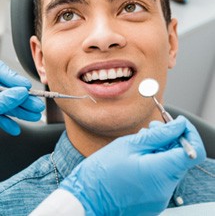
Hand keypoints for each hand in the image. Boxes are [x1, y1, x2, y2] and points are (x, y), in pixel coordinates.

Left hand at [0, 60, 44, 134]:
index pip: (1, 71)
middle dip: (24, 101)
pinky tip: (15, 128)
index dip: (15, 79)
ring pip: (4, 106)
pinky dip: (6, 122)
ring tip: (34, 117)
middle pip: (7, 92)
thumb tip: (21, 92)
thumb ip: (3, 98)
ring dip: (19, 113)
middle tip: (38, 106)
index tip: (27, 86)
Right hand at [60, 116, 205, 215]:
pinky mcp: (154, 200)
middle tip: (153, 127)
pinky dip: (156, 162)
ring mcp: (160, 197)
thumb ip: (159, 134)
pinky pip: (163, 177)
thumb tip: (179, 125)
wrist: (86, 199)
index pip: (193, 151)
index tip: (177, 123)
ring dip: (162, 149)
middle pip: (182, 158)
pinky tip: (140, 155)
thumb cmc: (102, 171)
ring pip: (172, 166)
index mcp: (160, 173)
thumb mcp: (129, 144)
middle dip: (171, 139)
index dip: (188, 133)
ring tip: (142, 140)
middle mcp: (165, 189)